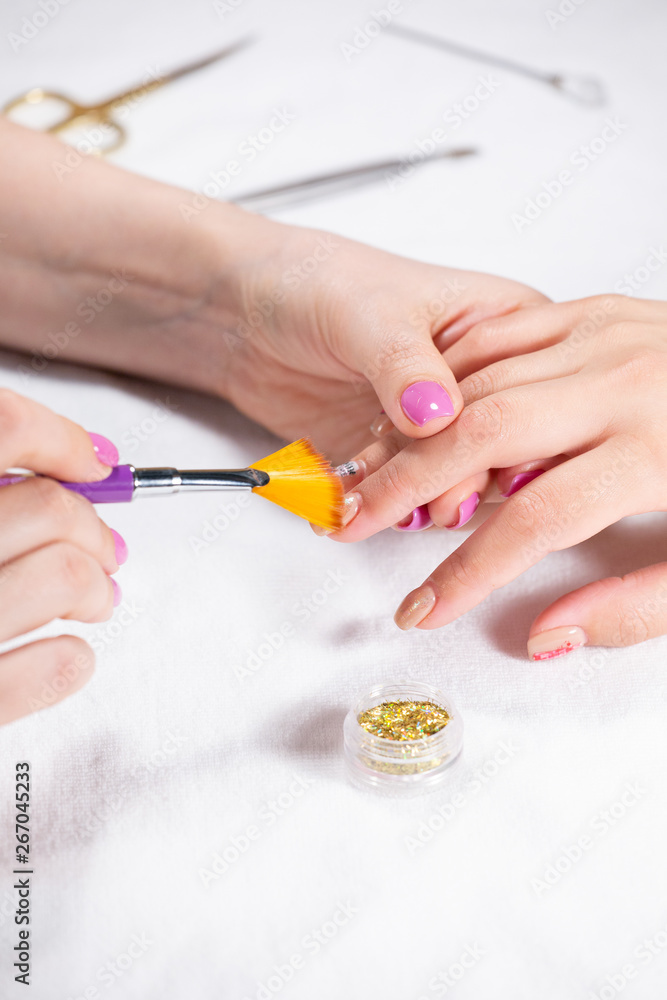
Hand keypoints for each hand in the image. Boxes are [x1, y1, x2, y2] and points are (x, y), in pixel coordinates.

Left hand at [0, 119, 546, 463]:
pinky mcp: (396, 459)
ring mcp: (436, 427)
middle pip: (503, 453)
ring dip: (415, 502)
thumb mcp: (370, 311)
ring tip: (376, 502)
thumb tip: (440, 413)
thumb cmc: (313, 282)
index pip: (534, 396)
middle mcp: (478, 383)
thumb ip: (406, 364)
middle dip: (460, 480)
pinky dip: (379, 509)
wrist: (241, 314)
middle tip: (423, 497)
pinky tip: (354, 505)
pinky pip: (403, 500)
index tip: (473, 462)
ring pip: (455, 485)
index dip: (510, 436)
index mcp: (501, 327)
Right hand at [0, 392, 125, 724]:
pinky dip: (74, 655)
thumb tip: (80, 464)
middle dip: (90, 522)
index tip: (89, 461)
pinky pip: (53, 667)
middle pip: (47, 506)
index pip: (0, 427)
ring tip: (91, 597)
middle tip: (97, 542)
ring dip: (95, 584)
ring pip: (63, 575)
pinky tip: (62, 650)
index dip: (60, 438)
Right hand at [329, 295, 666, 658]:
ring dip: (415, 431)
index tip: (422, 608)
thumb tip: (545, 634)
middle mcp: (624, 382)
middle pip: (479, 434)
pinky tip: (422, 408)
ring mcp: (607, 334)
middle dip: (404, 486)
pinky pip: (501, 332)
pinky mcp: (598, 309)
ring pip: (479, 379)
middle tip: (352, 522)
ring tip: (368, 473)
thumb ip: (633, 606)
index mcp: (655, 451)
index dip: (465, 575)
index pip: (530, 524)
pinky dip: (453, 370)